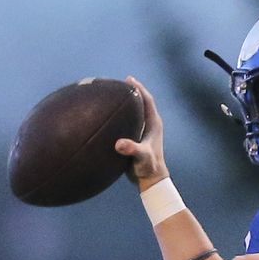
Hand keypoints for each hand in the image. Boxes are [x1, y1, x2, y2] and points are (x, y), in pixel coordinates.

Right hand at [115, 75, 168, 189]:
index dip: (139, 89)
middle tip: (114, 83)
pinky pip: (126, 122)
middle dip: (129, 92)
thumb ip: (132, 150)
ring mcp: (142, 132)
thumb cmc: (149, 168)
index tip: (129, 79)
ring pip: (133, 112)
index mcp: (154, 124)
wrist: (150, 180)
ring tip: (108, 94)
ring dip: (123, 103)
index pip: (147, 100)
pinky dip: (118, 116)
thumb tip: (119, 144)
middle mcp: (149, 125)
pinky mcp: (135, 139)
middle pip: (139, 103)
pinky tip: (104, 115)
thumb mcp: (141, 157)